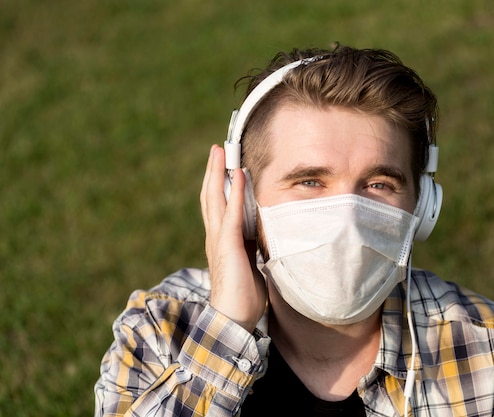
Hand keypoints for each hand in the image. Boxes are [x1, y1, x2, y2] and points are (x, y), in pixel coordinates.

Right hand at [200, 144, 266, 332]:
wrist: (234, 320)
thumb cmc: (244, 296)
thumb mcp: (250, 264)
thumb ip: (251, 248)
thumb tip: (260, 238)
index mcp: (222, 240)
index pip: (218, 205)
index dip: (220, 184)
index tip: (226, 164)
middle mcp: (216, 237)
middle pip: (211, 196)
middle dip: (214, 171)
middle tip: (218, 148)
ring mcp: (219, 241)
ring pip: (214, 199)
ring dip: (218, 174)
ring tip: (221, 152)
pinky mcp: (227, 247)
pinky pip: (230, 214)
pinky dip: (233, 193)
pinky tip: (237, 175)